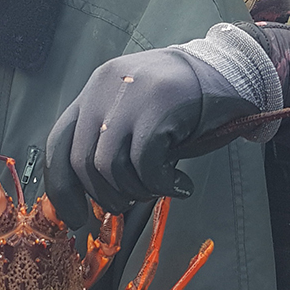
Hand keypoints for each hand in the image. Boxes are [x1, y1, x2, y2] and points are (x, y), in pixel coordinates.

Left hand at [45, 47, 257, 228]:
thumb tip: (88, 194)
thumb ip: (109, 141)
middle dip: (104, 196)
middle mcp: (104, 88)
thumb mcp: (135, 113)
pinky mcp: (159, 106)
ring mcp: (131, 95)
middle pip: (82, 161)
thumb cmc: (183, 103)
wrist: (231, 71)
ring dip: (135, 191)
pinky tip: (180, 185)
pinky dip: (161, 185)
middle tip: (130, 202)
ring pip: (110, 167)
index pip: (58, 143)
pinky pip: (145, 164)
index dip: (61, 188)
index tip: (74, 218)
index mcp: (93, 91)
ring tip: (159, 186)